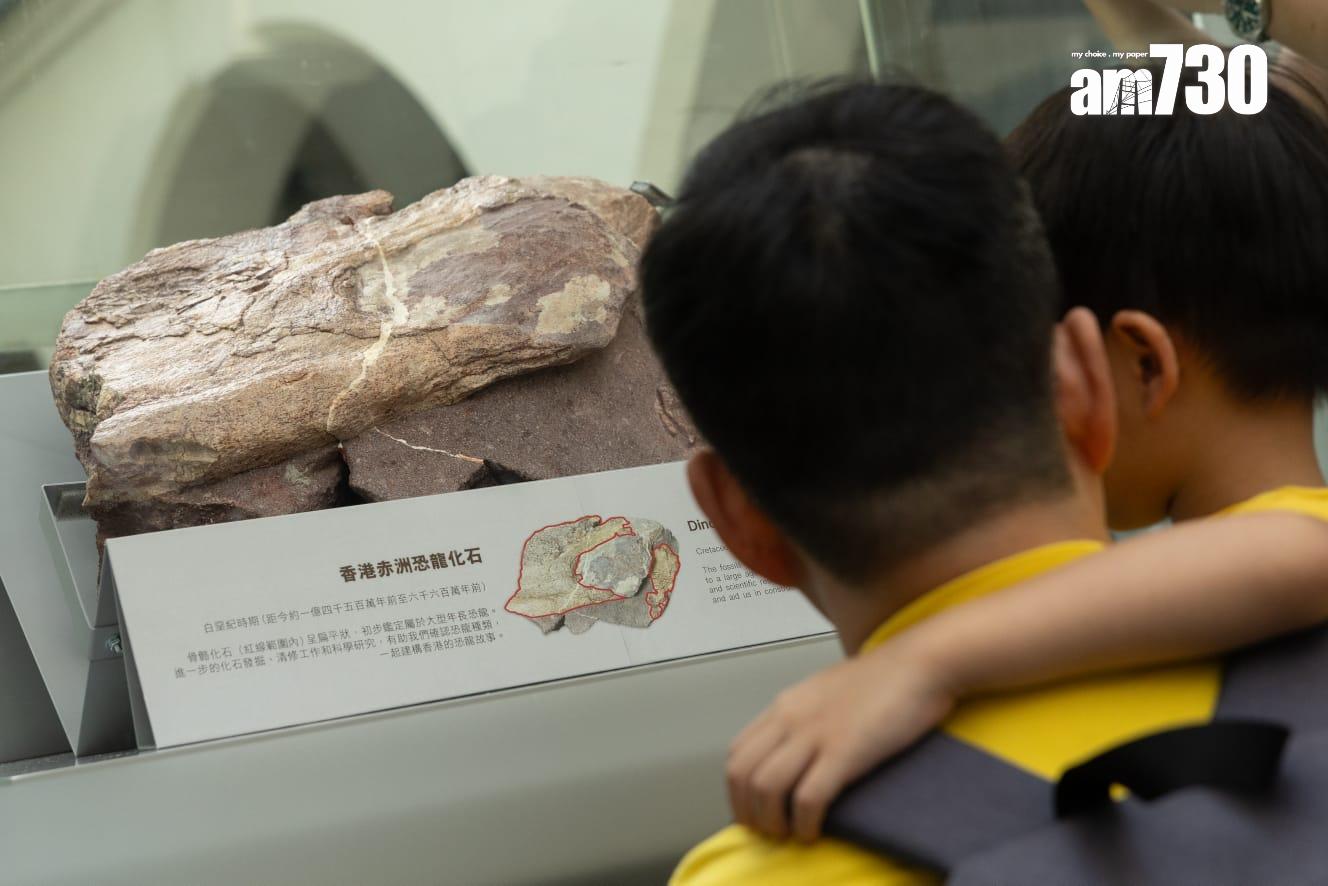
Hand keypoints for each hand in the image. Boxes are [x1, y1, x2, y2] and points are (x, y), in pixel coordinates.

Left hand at [725, 641, 956, 841]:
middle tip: (767, 831)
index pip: (738, 753)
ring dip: (772, 821)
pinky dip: (804, 823)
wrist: (919, 664)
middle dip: (748, 811)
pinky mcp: (844, 752)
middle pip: (743, 773)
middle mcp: (791, 718)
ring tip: (789, 834)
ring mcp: (815, 734)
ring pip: (766, 788)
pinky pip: (807, 797)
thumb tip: (794, 750)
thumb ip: (804, 717)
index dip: (738, 790)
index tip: (753, 811)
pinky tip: (813, 832)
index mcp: (785, 705)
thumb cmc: (883, 680)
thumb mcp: (826, 692)